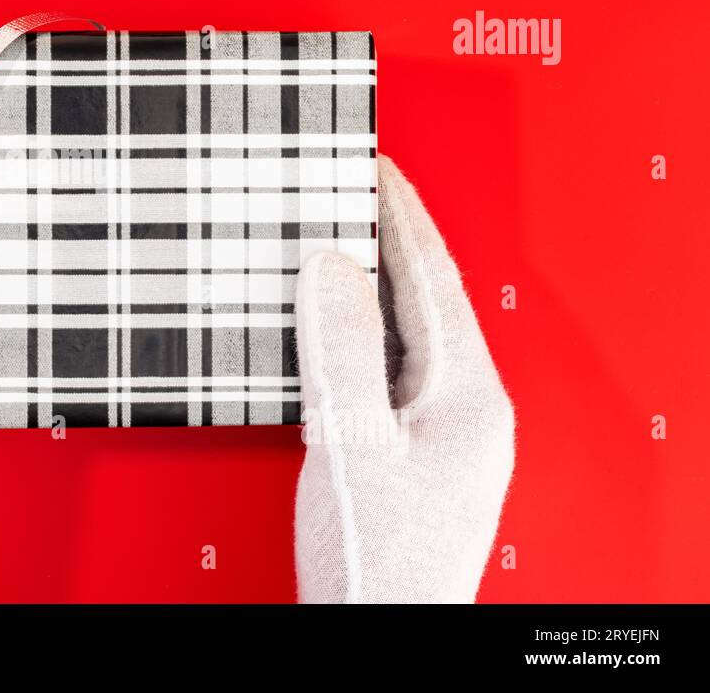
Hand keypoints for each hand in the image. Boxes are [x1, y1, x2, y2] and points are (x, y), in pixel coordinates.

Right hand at [294, 156, 514, 602]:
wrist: (379, 631)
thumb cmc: (381, 565)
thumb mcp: (354, 448)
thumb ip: (342, 354)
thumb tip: (331, 269)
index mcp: (468, 396)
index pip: (431, 280)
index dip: (400, 215)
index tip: (375, 165)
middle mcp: (464, 408)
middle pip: (424, 299)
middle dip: (390, 237)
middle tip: (356, 184)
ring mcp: (439, 431)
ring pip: (403, 330)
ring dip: (371, 280)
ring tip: (339, 236)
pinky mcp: (408, 450)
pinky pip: (384, 364)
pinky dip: (355, 328)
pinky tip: (329, 321)